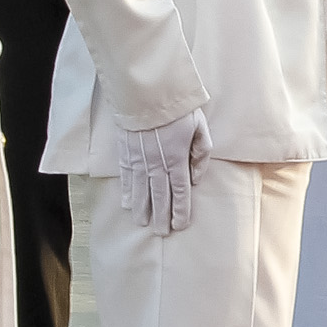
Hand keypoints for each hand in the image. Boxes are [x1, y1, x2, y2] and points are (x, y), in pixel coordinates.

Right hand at [114, 109, 211, 233]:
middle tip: (161, 233)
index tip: (180, 225)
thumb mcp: (200, 128)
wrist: (146, 94)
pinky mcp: (126, 154)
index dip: (180, 210)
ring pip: (141, 191)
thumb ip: (201, 154)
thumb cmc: (177, 109)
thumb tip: (195, 178)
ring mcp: (139, 160)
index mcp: (176, 159)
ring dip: (142, 209)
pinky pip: (127, 178)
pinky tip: (128, 205)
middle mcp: (156, 164)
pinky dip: (128, 193)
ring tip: (143, 224)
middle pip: (159, 196)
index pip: (180, 191)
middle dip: (161, 216)